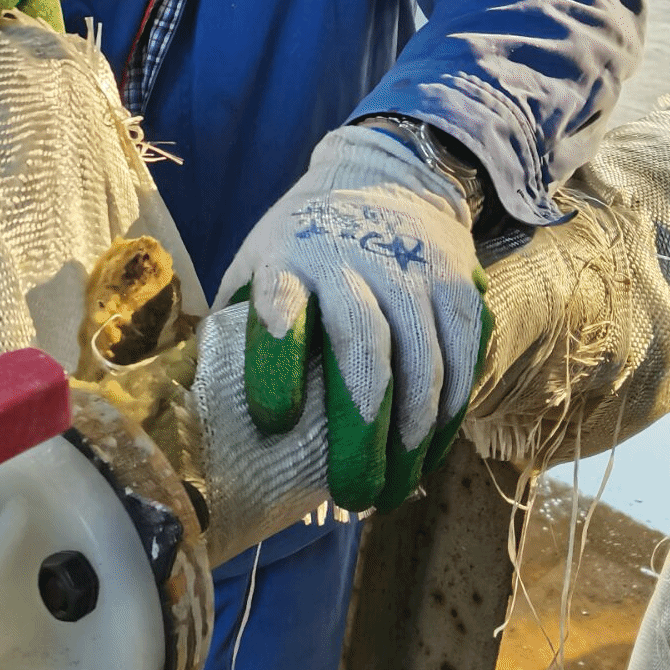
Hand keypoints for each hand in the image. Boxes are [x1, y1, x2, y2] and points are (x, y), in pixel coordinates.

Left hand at [215, 126, 490, 512]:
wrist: (382, 176)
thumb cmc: (302, 241)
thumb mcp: (256, 262)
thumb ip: (238, 325)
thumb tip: (206, 408)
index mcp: (289, 257)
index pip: (282, 306)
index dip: (277, 363)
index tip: (274, 420)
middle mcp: (352, 259)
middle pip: (363, 344)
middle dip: (360, 427)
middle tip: (354, 493)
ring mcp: (411, 269)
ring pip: (423, 357)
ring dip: (411, 434)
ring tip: (394, 489)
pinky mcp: (457, 282)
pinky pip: (462, 353)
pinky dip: (450, 410)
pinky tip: (430, 452)